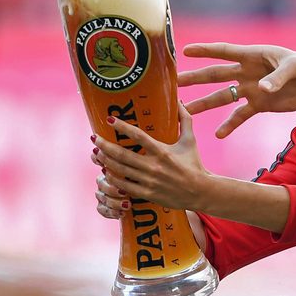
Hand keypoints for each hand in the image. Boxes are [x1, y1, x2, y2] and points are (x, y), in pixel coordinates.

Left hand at [92, 102, 212, 211]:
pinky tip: (106, 172)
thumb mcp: (191, 141)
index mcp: (163, 151)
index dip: (122, 126)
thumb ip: (185, 120)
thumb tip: (179, 102)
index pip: (138, 136)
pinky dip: (113, 179)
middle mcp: (154, 166)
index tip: (110, 119)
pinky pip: (124, 186)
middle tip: (94, 137)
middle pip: (122, 154)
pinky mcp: (147, 194)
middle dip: (105, 145)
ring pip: (120, 170)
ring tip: (97, 153)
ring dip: (105, 161)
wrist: (200, 192)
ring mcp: (149, 181)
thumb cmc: (195, 164)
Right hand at [178, 43, 295, 137]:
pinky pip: (240, 115)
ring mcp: (252, 89)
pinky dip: (230, 125)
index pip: (226, 51)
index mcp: (255, 55)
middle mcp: (249, 72)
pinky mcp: (260, 105)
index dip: (206, 51)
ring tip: (186, 111)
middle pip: (217, 75)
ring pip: (224, 96)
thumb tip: (261, 89)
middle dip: (196, 79)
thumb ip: (279, 77)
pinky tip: (217, 135)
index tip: (184, 50)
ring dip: (206, 104)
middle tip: (175, 84)